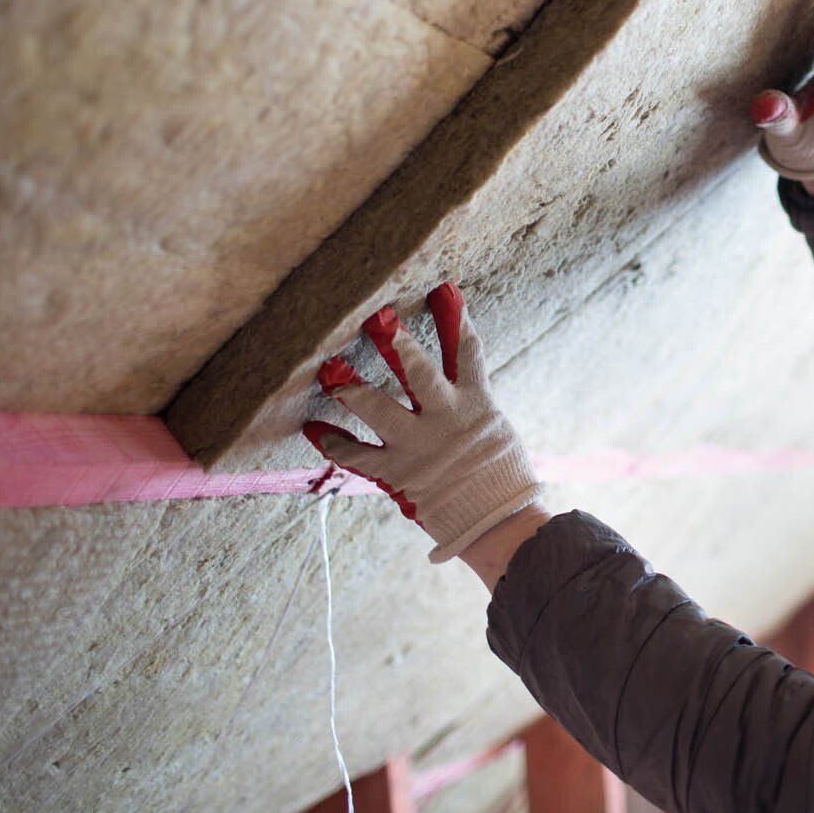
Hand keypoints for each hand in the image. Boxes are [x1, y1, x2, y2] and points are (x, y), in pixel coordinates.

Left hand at [303, 282, 544, 563]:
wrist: (496, 522)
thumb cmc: (499, 475)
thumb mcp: (494, 429)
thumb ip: (470, 401)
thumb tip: (461, 371)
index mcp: (476, 404)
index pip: (468, 353)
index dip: (457, 320)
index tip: (444, 290)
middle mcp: (445, 419)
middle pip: (419, 372)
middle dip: (398, 343)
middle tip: (377, 317)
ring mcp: (418, 445)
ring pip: (380, 408)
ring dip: (353, 388)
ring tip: (330, 368)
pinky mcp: (397, 473)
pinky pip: (357, 454)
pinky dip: (333, 442)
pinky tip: (314, 428)